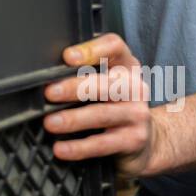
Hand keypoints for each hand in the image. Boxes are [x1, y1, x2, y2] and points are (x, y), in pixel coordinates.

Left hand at [42, 33, 161, 175]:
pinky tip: (62, 148)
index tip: (67, 57)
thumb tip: (47, 71)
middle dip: (75, 88)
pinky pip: (102, 144)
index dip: (92, 49)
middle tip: (50, 93)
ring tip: (50, 123)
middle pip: (106, 83)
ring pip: (102, 115)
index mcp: (127, 66)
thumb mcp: (109, 83)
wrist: (148, 140)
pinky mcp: (133, 140)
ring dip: (73, 119)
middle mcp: (135, 87)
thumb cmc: (118, 106)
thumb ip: (87, 72)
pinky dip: (79, 148)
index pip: (114, 47)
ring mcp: (137, 114)